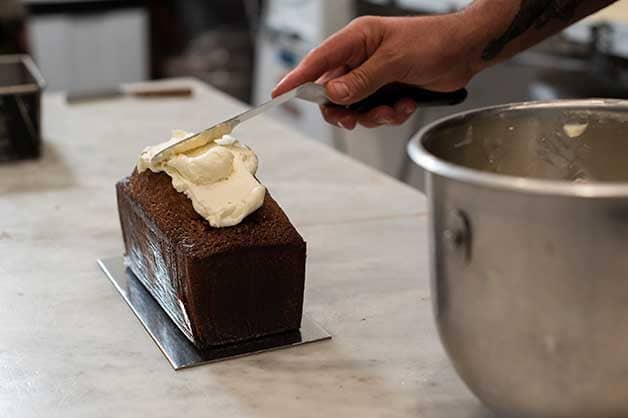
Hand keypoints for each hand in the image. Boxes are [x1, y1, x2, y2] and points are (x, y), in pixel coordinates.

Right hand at [272, 14, 476, 128]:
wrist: (466, 53)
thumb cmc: (433, 42)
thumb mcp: (394, 61)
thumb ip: (362, 80)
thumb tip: (333, 94)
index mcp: (357, 40)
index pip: (318, 60)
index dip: (297, 78)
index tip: (278, 94)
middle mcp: (361, 58)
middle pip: (332, 92)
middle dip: (343, 109)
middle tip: (351, 119)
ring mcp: (374, 76)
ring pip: (354, 107)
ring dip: (372, 115)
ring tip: (392, 109)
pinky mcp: (387, 91)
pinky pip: (375, 112)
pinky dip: (389, 115)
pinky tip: (405, 105)